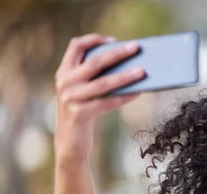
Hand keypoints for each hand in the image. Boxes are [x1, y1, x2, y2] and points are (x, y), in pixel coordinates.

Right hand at [54, 33, 144, 163]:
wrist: (70, 141)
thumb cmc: (84, 111)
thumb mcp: (83, 90)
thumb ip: (94, 77)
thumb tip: (128, 63)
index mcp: (64, 71)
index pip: (75, 46)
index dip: (94, 40)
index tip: (114, 40)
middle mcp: (64, 82)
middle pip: (94, 62)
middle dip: (117, 53)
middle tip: (136, 47)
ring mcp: (70, 98)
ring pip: (103, 83)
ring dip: (125, 76)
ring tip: (143, 71)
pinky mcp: (80, 114)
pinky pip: (107, 102)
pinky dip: (124, 96)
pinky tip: (138, 92)